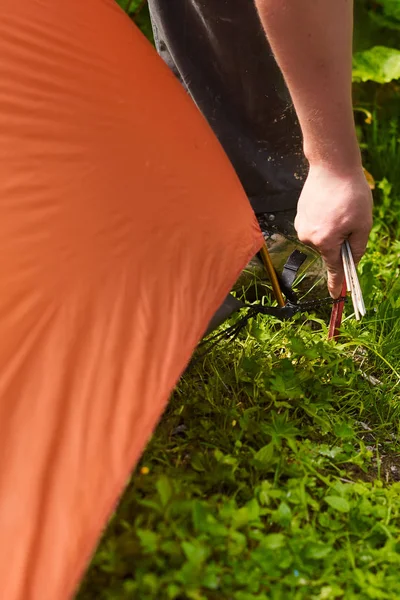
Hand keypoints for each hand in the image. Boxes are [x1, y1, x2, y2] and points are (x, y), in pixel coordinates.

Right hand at [294, 164, 372, 297]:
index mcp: (325, 241)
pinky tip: (330, 205)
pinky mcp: (299, 216)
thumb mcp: (363, 223)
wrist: (331, 166)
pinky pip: (315, 227)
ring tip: (340, 208)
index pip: (333, 268)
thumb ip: (358, 247)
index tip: (337, 296)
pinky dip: (324, 221)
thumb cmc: (351, 193)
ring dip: (333, 229)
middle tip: (351, 219)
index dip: (337, 283)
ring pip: (322, 238)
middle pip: (329, 250)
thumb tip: (352, 262)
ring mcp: (301, 226)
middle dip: (341, 241)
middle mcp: (308, 237)